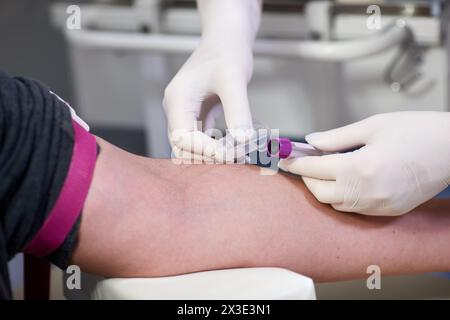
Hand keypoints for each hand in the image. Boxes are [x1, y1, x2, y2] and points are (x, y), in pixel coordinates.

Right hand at [163, 0, 261, 160]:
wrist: (226, 38)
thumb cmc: (228, 53)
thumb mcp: (234, 80)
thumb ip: (238, 111)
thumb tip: (243, 142)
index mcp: (177, 99)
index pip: (182, 136)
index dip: (205, 150)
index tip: (230, 155)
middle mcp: (175, 108)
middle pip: (182, 146)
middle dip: (207, 156)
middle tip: (236, 158)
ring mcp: (183, 113)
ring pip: (190, 146)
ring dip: (211, 154)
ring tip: (237, 154)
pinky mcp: (194, 115)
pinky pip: (200, 139)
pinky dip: (214, 146)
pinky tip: (232, 146)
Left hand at [278, 112, 449, 215]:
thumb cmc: (417, 131)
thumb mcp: (373, 126)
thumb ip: (337, 137)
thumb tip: (312, 141)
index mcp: (361, 167)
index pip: (315, 168)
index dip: (295, 163)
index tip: (283, 158)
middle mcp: (368, 192)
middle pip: (320, 193)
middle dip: (306, 178)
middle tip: (303, 163)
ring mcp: (379, 205)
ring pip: (336, 204)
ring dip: (323, 189)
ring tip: (323, 170)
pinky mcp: (389, 211)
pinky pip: (355, 209)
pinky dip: (343, 197)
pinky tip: (344, 182)